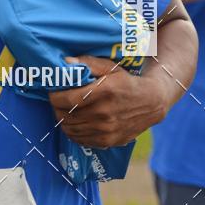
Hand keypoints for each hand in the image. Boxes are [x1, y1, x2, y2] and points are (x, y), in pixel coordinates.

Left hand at [48, 55, 166, 147]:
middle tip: (57, 102)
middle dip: (56, 108)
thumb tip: (65, 62)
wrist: (152, 102)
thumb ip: (88, 63)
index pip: (68, 99)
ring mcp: (107, 130)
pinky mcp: (109, 141)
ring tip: (64, 112)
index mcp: (104, 92)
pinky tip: (74, 123)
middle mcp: (104, 113)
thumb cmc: (127, 81)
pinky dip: (73, 132)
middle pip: (66, 116)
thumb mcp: (110, 67)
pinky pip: (81, 140)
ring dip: (63, 121)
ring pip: (71, 129)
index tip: (53, 92)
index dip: (55, 97)